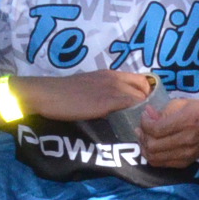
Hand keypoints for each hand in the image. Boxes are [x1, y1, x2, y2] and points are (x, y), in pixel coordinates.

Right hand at [15, 70, 150, 122]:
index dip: (146, 93)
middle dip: (147, 103)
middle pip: (145, 88)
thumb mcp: (89, 86)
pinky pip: (130, 106)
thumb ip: (104, 92)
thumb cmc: (64, 93)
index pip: (141, 79)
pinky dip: (134, 116)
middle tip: (142, 118)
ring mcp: (112, 89)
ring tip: (138, 125)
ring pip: (140, 98)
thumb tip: (115, 106)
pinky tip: (130, 125)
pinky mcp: (107, 101)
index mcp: (111, 73)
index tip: (144, 107)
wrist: (50, 94)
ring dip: (142, 112)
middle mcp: (115, 78)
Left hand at [140, 96, 198, 167]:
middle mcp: (186, 140)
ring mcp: (185, 154)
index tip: (145, 115)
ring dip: (144, 147)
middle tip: (142, 127)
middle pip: (153, 145)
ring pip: (153, 157)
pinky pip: (159, 163)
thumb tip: (147, 114)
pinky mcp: (183, 163)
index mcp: (187, 121)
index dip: (145, 123)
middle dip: (142, 135)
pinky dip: (151, 155)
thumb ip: (164, 110)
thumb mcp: (184, 103)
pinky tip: (152, 145)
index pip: (156, 129)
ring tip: (144, 137)